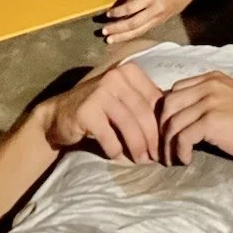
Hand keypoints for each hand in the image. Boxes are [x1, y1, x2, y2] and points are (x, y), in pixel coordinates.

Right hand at [46, 62, 163, 160]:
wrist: (59, 115)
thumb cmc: (99, 109)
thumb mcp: (124, 98)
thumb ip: (144, 104)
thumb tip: (172, 125)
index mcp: (130, 71)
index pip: (156, 99)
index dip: (162, 124)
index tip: (165, 143)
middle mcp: (116, 76)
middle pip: (144, 113)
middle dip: (152, 139)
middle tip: (155, 157)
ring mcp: (100, 91)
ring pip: (129, 125)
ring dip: (138, 148)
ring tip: (141, 160)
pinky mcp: (86, 110)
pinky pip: (109, 136)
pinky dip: (116, 150)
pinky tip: (116, 156)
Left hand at [100, 0, 204, 42]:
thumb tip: (124, 7)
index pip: (131, 8)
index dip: (118, 12)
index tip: (108, 14)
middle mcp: (156, 10)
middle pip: (133, 23)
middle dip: (117, 29)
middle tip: (104, 32)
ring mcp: (159, 18)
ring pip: (138, 31)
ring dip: (123, 36)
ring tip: (110, 40)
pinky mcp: (161, 22)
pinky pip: (144, 30)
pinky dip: (132, 34)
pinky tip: (124, 36)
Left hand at [155, 70, 232, 173]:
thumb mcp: (229, 101)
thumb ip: (206, 101)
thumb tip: (180, 118)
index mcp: (211, 78)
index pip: (174, 91)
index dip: (166, 114)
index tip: (168, 135)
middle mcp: (208, 85)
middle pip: (167, 105)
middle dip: (161, 130)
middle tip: (164, 150)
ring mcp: (209, 101)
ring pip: (171, 122)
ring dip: (168, 146)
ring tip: (174, 159)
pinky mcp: (211, 120)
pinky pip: (182, 136)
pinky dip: (180, 151)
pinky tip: (187, 160)